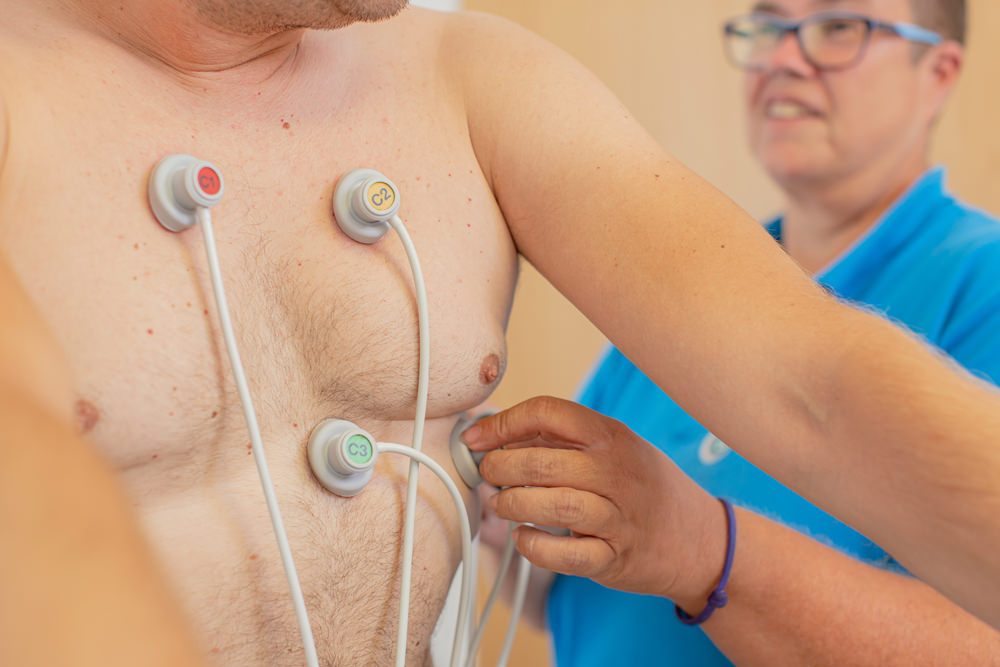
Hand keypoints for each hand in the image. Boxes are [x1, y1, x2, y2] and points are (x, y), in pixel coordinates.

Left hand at [462, 396, 727, 609]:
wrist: (698, 538)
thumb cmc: (641, 486)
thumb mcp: (612, 448)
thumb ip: (560, 440)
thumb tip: (492, 433)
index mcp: (611, 435)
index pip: (549, 412)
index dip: (503, 423)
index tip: (475, 439)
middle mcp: (617, 471)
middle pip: (545, 462)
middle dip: (501, 467)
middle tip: (486, 474)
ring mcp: (620, 516)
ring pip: (557, 505)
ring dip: (515, 504)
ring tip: (500, 504)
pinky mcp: (617, 558)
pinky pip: (570, 555)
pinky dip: (537, 548)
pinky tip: (522, 538)